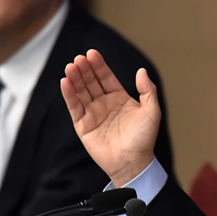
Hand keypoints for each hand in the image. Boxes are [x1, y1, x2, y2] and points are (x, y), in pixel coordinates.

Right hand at [61, 49, 159, 186]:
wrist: (133, 162)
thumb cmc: (144, 138)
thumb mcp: (151, 111)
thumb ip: (147, 90)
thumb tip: (142, 71)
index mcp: (120, 98)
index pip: (106, 77)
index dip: (99, 65)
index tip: (92, 53)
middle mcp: (105, 104)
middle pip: (91, 82)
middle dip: (84, 69)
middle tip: (79, 58)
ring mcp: (93, 114)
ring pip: (81, 92)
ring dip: (75, 79)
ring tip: (71, 67)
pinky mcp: (83, 125)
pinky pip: (74, 107)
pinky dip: (69, 95)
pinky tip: (65, 82)